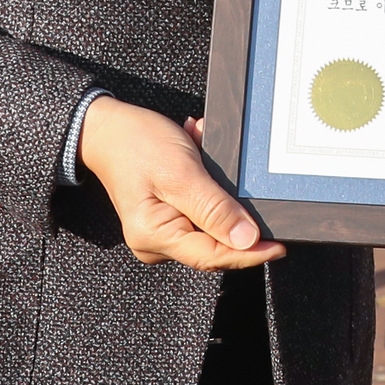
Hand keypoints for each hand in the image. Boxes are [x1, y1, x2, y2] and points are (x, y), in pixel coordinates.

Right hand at [76, 97, 283, 271]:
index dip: (250, 253)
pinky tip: (199, 154)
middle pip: (213, 242)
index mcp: (156, 237)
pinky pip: (198, 209)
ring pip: (209, 222)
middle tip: (240, 178)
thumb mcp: (180, 174)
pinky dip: (206, 185)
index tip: (279, 245)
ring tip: (206, 152)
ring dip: (218, 191)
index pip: (214, 257)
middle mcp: (157, 242)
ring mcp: (161, 231)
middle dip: (231, 209)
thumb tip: (247, 240)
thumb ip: (214, 209)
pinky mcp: (166, 216)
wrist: (105, 127)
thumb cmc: (135, 145)